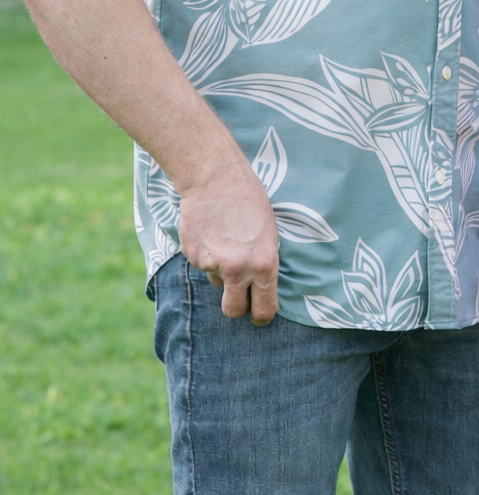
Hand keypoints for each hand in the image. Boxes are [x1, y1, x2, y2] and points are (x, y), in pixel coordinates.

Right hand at [178, 161, 279, 324]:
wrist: (215, 178)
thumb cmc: (249, 201)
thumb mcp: (269, 232)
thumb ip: (263, 263)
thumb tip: (259, 288)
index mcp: (263, 264)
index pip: (265, 308)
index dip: (262, 315)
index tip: (259, 316)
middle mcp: (238, 269)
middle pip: (233, 310)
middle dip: (236, 306)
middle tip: (239, 295)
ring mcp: (212, 264)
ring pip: (216, 283)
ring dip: (220, 271)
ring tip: (226, 240)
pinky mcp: (193, 256)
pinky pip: (203, 266)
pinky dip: (207, 255)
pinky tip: (212, 232)